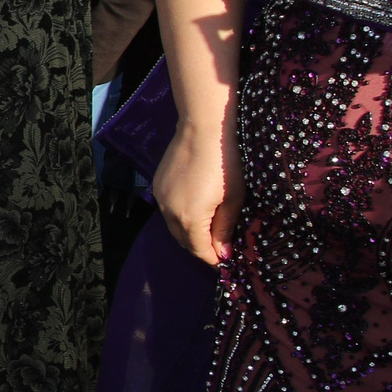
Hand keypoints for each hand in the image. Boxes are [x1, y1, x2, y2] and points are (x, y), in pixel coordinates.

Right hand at [154, 121, 238, 266]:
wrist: (203, 129)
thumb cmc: (226, 164)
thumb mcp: (233, 200)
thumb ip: (225, 229)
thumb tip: (224, 253)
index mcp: (190, 220)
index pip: (200, 251)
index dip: (215, 260)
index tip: (228, 261)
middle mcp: (169, 214)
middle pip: (184, 242)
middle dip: (201, 249)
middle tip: (220, 248)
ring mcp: (160, 199)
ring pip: (174, 227)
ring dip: (190, 233)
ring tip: (209, 229)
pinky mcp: (157, 185)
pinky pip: (168, 210)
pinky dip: (181, 217)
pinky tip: (195, 208)